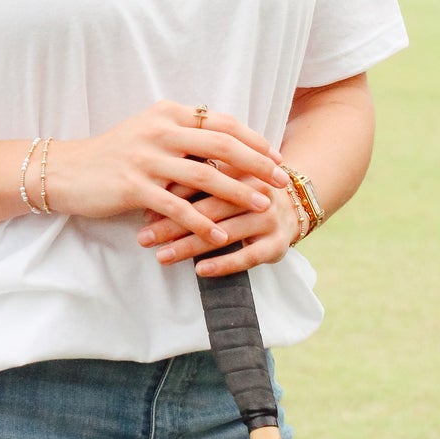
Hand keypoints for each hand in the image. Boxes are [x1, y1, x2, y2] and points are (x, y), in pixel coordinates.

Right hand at [43, 102, 288, 247]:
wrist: (68, 170)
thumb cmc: (114, 154)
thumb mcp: (149, 132)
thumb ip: (183, 135)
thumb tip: (225, 145)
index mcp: (168, 113)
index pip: (221, 122)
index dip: (253, 139)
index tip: (276, 155)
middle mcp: (160, 130)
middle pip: (221, 144)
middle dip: (257, 163)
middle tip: (281, 179)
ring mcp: (146, 158)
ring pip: (204, 176)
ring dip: (238, 192)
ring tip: (263, 206)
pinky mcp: (133, 186)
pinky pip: (176, 207)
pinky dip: (201, 222)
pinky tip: (220, 235)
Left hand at [138, 180, 295, 277]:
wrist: (296, 203)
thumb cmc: (245, 189)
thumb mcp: (227, 175)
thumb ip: (195, 176)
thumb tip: (150, 191)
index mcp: (241, 167)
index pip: (201, 179)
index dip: (170, 194)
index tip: (142, 209)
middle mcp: (257, 190)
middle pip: (209, 208)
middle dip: (172, 223)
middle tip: (143, 237)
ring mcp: (269, 217)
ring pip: (224, 233)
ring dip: (190, 246)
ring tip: (162, 256)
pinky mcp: (277, 244)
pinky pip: (248, 256)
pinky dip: (223, 264)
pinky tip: (200, 271)